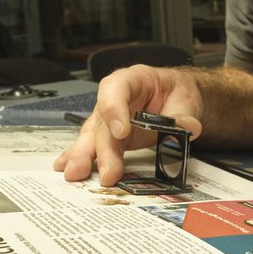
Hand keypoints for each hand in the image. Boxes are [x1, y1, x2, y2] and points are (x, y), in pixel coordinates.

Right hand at [54, 65, 203, 184]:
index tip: (122, 132)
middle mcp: (113, 99)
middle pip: (102, 121)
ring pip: (92, 136)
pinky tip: (65, 167)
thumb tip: (187, 127)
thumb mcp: (186, 98)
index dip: (115, 109)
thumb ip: (183, 114)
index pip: (116, 89)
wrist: (175, 99)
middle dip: (101, 149)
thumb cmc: (175, 93)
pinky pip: (92, 146)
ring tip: (75, 174)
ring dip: (84, 157)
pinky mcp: (107, 137)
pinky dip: (79, 157)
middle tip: (106, 172)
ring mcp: (107, 119)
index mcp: (132, 80)